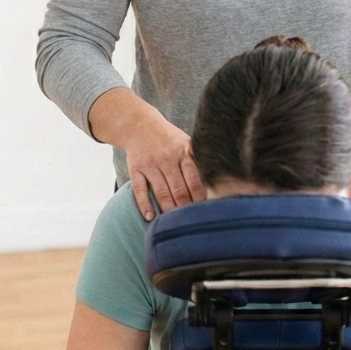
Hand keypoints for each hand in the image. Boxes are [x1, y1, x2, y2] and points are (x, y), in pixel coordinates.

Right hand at [123, 100, 204, 220]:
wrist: (139, 125)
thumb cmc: (169, 139)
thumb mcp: (186, 143)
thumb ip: (197, 162)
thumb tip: (215, 187)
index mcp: (183, 151)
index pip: (194, 178)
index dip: (200, 197)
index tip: (205, 211)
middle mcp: (167, 158)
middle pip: (178, 188)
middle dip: (186, 207)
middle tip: (192, 222)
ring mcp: (150, 164)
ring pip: (161, 192)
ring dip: (169, 209)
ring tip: (175, 224)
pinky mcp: (135, 169)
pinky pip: (140, 190)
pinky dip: (145, 205)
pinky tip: (151, 217)